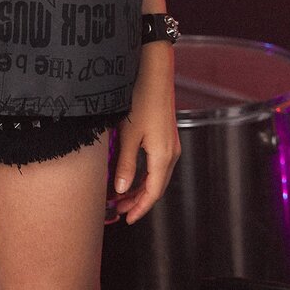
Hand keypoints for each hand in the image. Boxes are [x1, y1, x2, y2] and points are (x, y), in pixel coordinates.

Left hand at [112, 44, 179, 224]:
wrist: (154, 71)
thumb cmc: (141, 99)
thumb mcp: (129, 134)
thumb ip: (125, 164)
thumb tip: (122, 190)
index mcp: (163, 156)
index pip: (153, 193)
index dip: (140, 208)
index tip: (126, 218)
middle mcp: (171, 152)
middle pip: (156, 187)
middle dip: (138, 200)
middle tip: (119, 209)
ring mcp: (170, 143)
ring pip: (157, 175)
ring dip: (141, 187)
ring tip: (122, 194)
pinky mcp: (166, 134)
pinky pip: (157, 163)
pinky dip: (145, 173)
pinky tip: (132, 173)